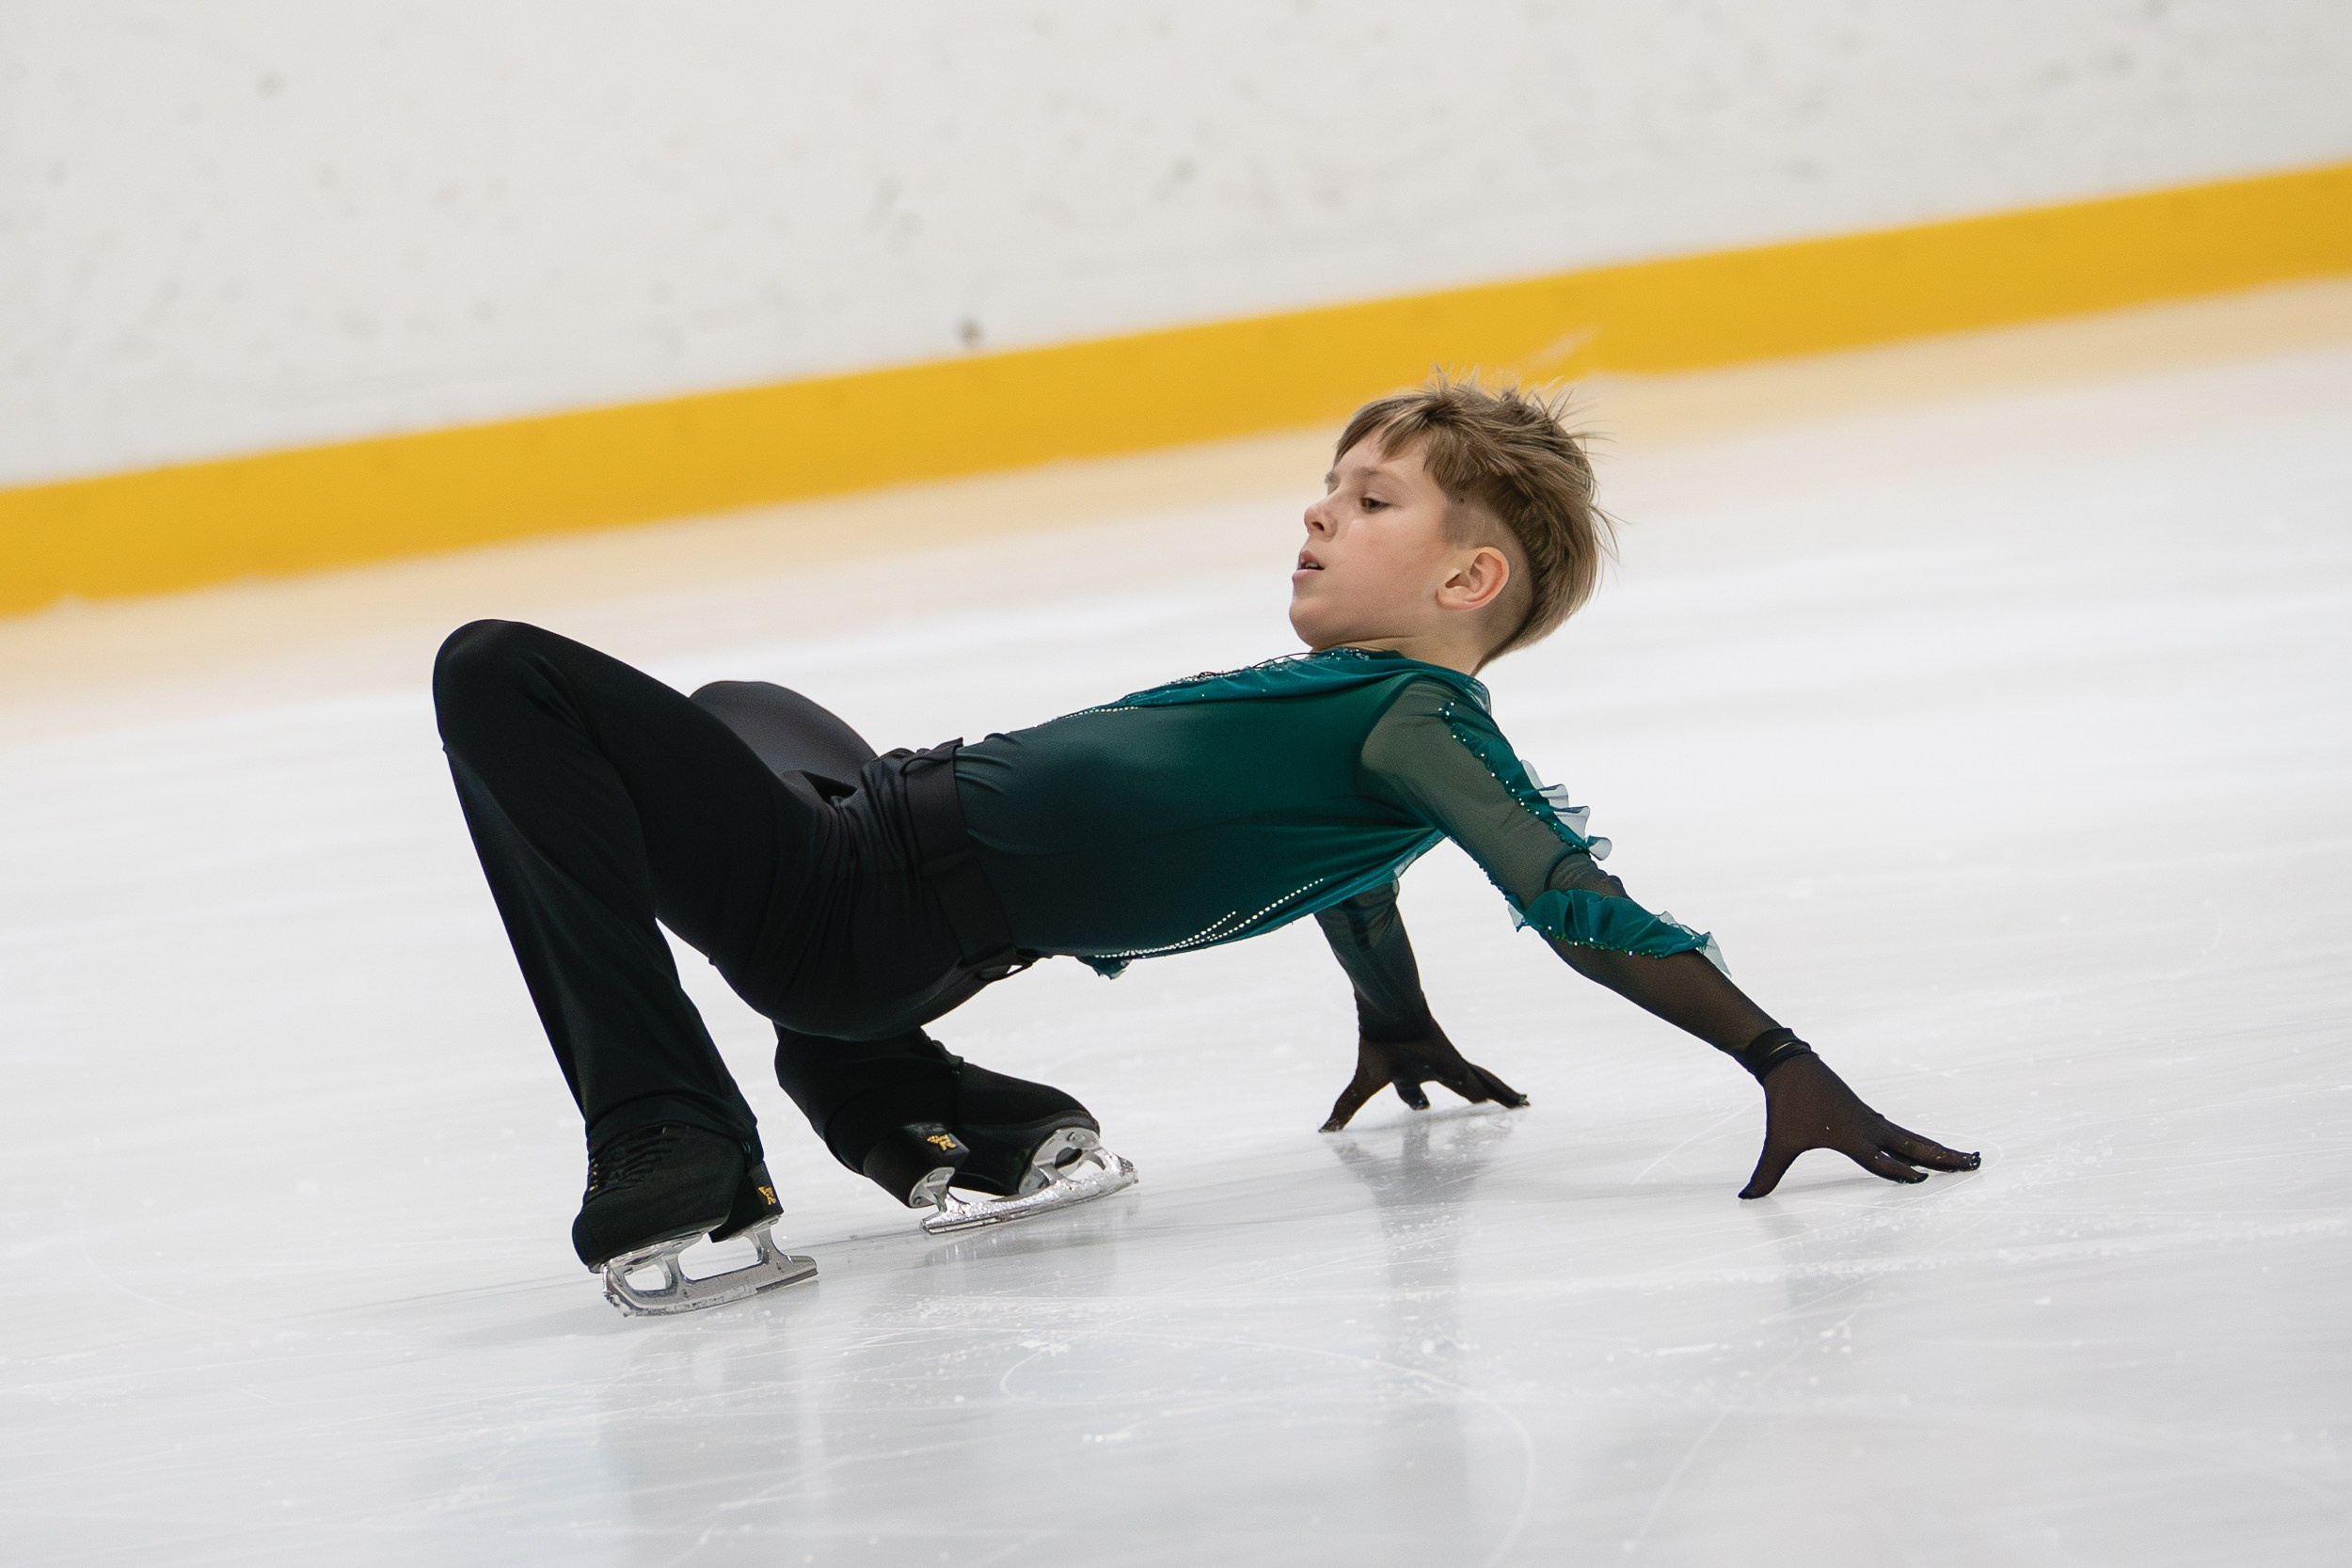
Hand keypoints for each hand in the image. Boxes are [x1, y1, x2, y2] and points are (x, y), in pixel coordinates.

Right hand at [1321, 1024, 1527, 1132]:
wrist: (1393, 1016)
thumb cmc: (1379, 1049)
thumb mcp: (1363, 1087)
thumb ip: (1346, 1108)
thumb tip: (1324, 1131)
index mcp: (1407, 1074)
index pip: (1412, 1092)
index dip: (1416, 1101)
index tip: (1422, 1107)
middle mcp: (1432, 1068)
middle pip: (1456, 1085)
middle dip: (1468, 1095)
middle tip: (1480, 1104)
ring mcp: (1451, 1065)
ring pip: (1478, 1082)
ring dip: (1495, 1093)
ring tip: (1516, 1103)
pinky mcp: (1462, 1066)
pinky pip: (1487, 1082)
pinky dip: (1502, 1093)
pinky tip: (1519, 1101)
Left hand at [1741, 1052, 1979, 1198]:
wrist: (1790, 1067)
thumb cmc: (1785, 1106)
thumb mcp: (1777, 1143)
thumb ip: (1766, 1174)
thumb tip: (1744, 1199)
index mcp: (1850, 1137)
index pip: (1881, 1160)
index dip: (1900, 1172)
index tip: (1924, 1181)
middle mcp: (1868, 1128)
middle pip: (1913, 1147)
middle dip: (1943, 1158)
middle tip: (1974, 1165)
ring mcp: (1871, 1120)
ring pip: (1912, 1138)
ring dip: (1939, 1150)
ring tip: (1967, 1159)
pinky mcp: (1867, 1115)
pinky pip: (1901, 1132)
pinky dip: (1919, 1141)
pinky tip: (1927, 1149)